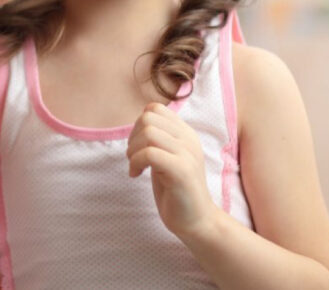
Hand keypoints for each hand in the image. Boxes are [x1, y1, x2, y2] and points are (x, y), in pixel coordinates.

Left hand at [125, 102, 218, 239]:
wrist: (196, 220)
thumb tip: (140, 121)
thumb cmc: (175, 189)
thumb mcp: (165, 156)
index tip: (138, 146)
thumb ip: (158, 138)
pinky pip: (150, 153)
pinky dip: (135, 162)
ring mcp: (188, 154)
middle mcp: (189, 140)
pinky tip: (136, 175)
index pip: (155, 108)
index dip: (138, 125)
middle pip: (148, 118)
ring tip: (135, 167)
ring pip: (149, 133)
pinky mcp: (182, 171)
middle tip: (134, 158)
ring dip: (133, 151)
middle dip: (132, 137)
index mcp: (185, 133)